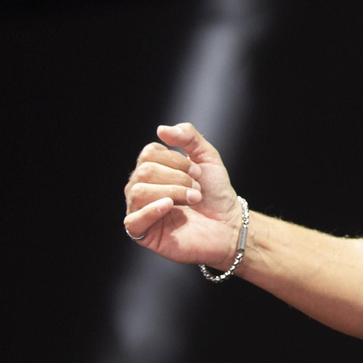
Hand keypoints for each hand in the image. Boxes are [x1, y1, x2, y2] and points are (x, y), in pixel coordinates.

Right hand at [122, 122, 242, 267]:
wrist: (229, 225)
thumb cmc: (216, 194)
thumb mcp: (208, 158)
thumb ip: (189, 137)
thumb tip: (161, 129)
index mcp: (153, 169)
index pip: (149, 153)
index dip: (177, 160)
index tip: (197, 173)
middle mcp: (141, 188)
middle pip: (145, 171)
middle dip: (179, 178)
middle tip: (198, 190)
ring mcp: (140, 210)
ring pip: (139, 191)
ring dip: (174, 193)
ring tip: (193, 200)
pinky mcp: (142, 233)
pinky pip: (132, 220)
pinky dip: (152, 210)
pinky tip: (170, 207)